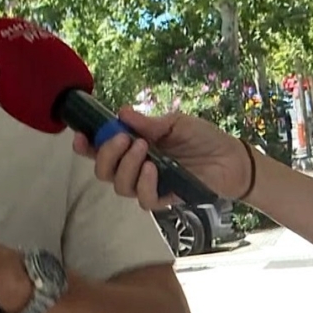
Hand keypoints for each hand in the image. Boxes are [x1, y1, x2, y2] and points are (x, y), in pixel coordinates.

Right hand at [72, 106, 251, 209]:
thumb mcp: (176, 123)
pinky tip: (154, 169)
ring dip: (126, 166)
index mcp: (131, 146)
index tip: (81, 136)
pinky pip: (143, 199)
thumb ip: (148, 123)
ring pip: (119, 185)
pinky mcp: (163, 198)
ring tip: (144, 149)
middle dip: (106, 154)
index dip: (85, 145)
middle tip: (124, 139)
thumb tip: (121, 112)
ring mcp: (147, 184)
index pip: (99, 149)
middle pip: (102, 170)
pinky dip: (144, 184)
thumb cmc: (203, 138)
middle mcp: (134, 167)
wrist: (232, 159)